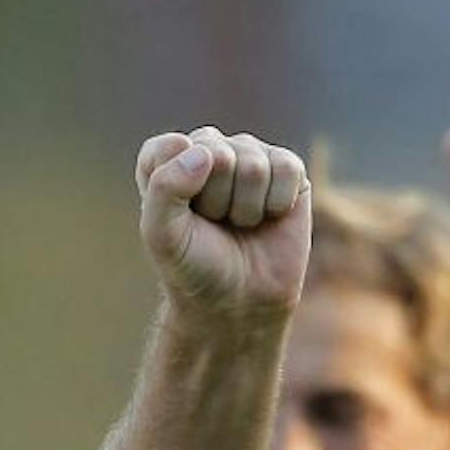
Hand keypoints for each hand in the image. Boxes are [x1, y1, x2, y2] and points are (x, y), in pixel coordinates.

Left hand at [135, 127, 310, 325]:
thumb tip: (206, 153)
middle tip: (215, 225)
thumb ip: (164, 188)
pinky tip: (268, 218)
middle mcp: (211, 151)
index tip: (179, 220)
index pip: (167, 148)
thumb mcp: (161, 235)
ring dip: (246, 207)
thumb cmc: (195, 267)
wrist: (240, 302)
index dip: (174, 186)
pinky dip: (277, 203)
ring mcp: (251, 157)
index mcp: (171, 162)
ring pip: (253, 164)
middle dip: (215, 199)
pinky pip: (286, 169)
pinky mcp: (287, 169)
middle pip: (216, 152)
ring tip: (241, 225)